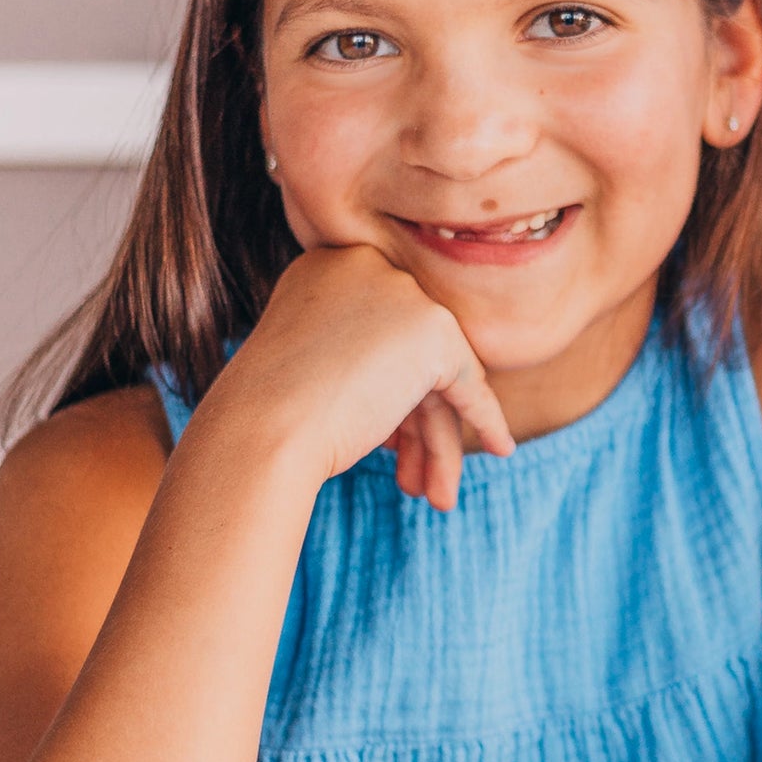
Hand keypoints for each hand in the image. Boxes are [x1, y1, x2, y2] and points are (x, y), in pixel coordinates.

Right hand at [207, 244, 514, 509]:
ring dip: (436, 441)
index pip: (379, 333)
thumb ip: (360, 357)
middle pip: (408, 356)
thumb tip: (419, 392)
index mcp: (330, 265)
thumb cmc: (268, 413)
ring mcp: (403, 294)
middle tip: (412, 480)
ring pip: (433, 377)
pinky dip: (485, 418)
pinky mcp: (435, 329)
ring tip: (434, 496)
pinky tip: (500, 448)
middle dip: (414, 425)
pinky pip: (467, 383)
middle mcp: (369, 266)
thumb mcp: (311, 366)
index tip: (386, 443)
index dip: (387, 394)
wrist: (261, 429)